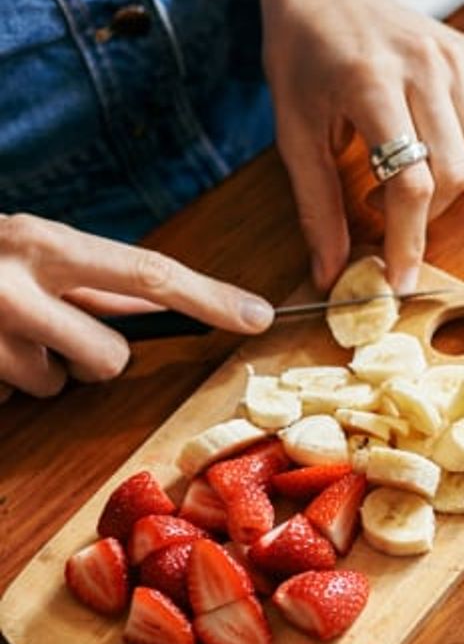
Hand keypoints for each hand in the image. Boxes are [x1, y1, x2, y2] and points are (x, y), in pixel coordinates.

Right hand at [0, 214, 273, 399]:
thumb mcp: (35, 250)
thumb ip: (93, 278)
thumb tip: (164, 303)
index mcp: (43, 244)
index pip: (148, 273)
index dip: (209, 298)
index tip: (259, 316)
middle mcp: (13, 285)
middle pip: (107, 356)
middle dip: (90, 356)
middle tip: (50, 330)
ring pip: (56, 386)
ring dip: (37, 370)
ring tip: (0, 334)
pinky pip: (11, 400)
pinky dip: (1, 383)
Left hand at [261, 0, 463, 293]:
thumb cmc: (302, 56)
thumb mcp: (292, 130)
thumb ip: (316, 204)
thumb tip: (331, 273)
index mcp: (371, 81)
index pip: (410, 180)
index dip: (408, 239)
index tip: (400, 279)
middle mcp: (424, 64)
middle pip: (456, 174)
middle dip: (426, 215)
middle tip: (384, 210)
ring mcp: (457, 57)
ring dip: (450, 187)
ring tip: (404, 174)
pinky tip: (433, 146)